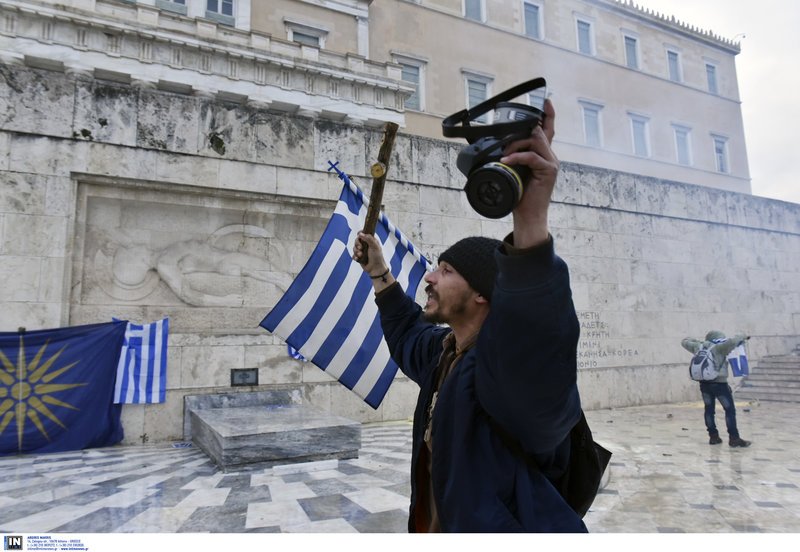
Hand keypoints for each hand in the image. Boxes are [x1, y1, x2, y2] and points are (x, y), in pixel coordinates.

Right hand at [353, 232, 387, 275]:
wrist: (375, 269)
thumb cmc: (377, 257)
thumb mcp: (374, 246)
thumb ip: (368, 239)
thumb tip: (360, 234)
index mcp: (370, 241)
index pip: (364, 234)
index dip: (360, 233)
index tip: (359, 234)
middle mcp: (365, 245)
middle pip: (357, 240)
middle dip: (357, 244)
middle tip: (360, 248)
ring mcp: (362, 251)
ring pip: (354, 248)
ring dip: (356, 251)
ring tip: (361, 255)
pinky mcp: (359, 257)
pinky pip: (353, 255)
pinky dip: (355, 257)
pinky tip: (358, 259)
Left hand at [499, 98, 557, 247]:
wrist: (528, 215)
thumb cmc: (519, 195)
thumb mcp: (513, 172)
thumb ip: (510, 158)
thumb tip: (493, 150)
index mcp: (543, 155)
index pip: (548, 130)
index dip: (548, 115)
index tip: (546, 101)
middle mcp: (550, 156)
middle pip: (538, 132)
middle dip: (518, 133)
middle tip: (504, 144)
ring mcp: (551, 163)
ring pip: (535, 140)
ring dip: (516, 144)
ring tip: (505, 154)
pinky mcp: (549, 171)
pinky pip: (532, 157)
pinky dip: (517, 157)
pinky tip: (507, 160)